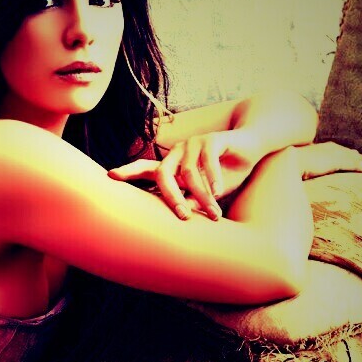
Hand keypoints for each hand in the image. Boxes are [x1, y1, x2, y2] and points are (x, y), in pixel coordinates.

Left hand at [108, 130, 266, 220]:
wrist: (252, 147)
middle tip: (183, 217)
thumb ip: (191, 201)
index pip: (145, 168)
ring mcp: (193, 144)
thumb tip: (178, 221)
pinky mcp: (212, 139)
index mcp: (172, 165)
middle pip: (163, 175)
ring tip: (214, 214)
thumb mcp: (207, 192)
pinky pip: (208, 161)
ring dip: (203, 195)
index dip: (128, 172)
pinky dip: (214, 178)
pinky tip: (220, 191)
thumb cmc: (226, 173)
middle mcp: (178, 152)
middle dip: (171, 198)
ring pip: (189, 173)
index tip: (110, 176)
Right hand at [289, 142, 361, 178]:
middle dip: (356, 155)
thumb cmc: (284, 165)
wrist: (286, 161)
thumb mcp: (291, 165)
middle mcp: (329, 148)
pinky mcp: (339, 162)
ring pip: (355, 159)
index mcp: (318, 148)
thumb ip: (295, 167)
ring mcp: (335, 154)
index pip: (334, 150)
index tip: (349, 154)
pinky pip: (359, 166)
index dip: (343, 152)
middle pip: (347, 152)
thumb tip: (287, 173)